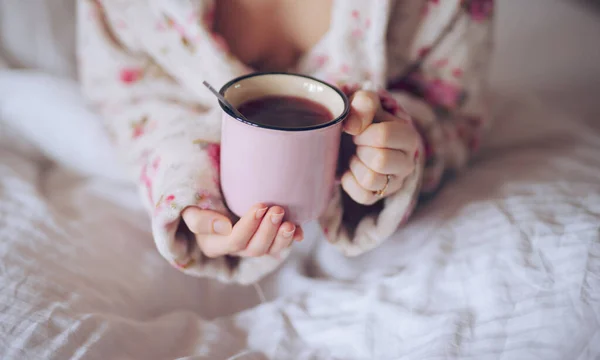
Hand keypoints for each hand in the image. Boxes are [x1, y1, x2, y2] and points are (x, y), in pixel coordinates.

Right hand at [181, 204, 302, 257]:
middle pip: (254, 249)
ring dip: (282, 238)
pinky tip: (300, 231)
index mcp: (213, 245)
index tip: (260, 205)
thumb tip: (225, 227)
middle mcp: (234, 250)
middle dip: (268, 231)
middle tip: (277, 209)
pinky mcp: (266, 240)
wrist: (214, 196)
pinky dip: (292, 239)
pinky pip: (280, 245)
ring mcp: (251, 246)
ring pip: (270, 250)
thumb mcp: (190, 209)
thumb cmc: (199, 201)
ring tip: (290, 222)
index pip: (234, 241)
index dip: (249, 226)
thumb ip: (200, 219)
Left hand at [341, 91, 419, 204]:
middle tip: (356, 143)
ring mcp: (394, 182)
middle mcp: (407, 162)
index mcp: (408, 136)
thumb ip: (363, 102)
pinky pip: (363, 197)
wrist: (350, 136)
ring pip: (371, 180)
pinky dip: (349, 182)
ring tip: (355, 155)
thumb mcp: (363, 101)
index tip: (357, 129)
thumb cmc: (361, 118)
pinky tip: (350, 170)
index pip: (383, 136)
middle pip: (380, 161)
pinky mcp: (379, 196)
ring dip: (355, 165)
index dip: (363, 132)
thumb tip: (353, 127)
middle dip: (360, 149)